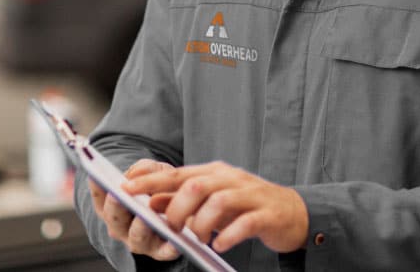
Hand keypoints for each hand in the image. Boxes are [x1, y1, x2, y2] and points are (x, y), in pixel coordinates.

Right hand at [89, 158, 179, 260]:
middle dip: (115, 206)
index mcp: (113, 208)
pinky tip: (174, 242)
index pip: (100, 198)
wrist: (181, 206)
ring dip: (139, 227)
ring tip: (143, 216)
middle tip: (117, 195)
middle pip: (115, 219)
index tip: (96, 176)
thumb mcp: (154, 171)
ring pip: (136, 237)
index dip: (97, 188)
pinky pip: (165, 251)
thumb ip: (145, 169)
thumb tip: (135, 173)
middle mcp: (122, 228)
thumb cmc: (161, 188)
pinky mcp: (162, 251)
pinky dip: (169, 248)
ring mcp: (140, 241)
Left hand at [124, 160, 308, 254]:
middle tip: (172, 228)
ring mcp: (251, 195)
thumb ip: (185, 200)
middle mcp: (232, 179)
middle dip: (176, 208)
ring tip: (198, 239)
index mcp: (216, 173)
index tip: (125, 188)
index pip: (178, 174)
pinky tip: (220, 246)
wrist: (293, 213)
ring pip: (219, 201)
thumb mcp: (213, 202)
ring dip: (201, 224)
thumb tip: (151, 203)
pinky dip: (229, 236)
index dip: (151, 181)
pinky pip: (246, 223)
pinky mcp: (267, 214)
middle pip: (196, 186)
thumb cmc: (248, 207)